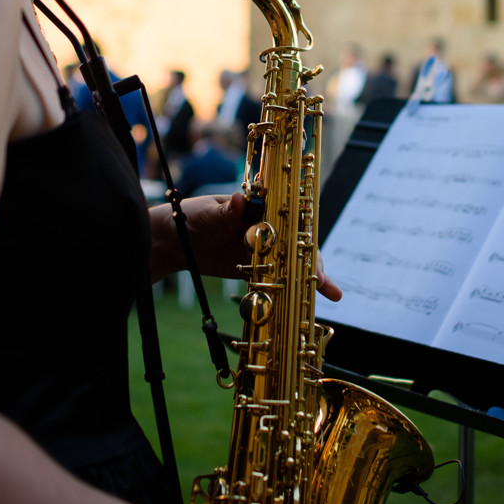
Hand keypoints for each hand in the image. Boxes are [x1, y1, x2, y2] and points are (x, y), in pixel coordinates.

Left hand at [149, 193, 342, 300]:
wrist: (172, 240)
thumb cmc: (190, 216)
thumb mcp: (207, 212)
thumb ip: (225, 210)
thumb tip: (237, 199)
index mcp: (258, 209)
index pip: (289, 220)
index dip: (303, 234)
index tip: (310, 249)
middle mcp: (266, 229)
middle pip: (298, 244)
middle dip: (312, 262)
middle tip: (322, 279)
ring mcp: (262, 250)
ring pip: (293, 264)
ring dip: (310, 278)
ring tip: (331, 294)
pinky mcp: (254, 270)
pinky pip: (276, 280)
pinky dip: (291, 291)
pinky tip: (305, 304)